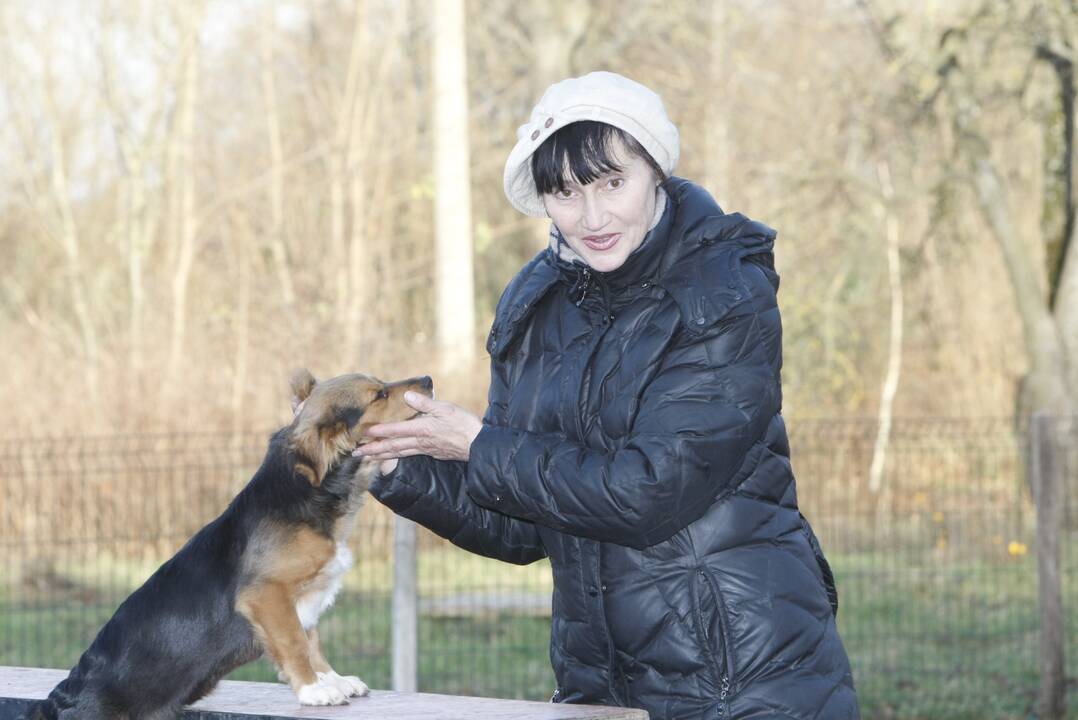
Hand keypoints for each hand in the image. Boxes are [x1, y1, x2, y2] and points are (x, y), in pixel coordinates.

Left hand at [354, 392, 482, 463]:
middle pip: (393, 447)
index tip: (364, 434)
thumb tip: (407, 396)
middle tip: (356, 453)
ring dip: (382, 455)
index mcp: (422, 429)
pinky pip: (409, 456)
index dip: (379, 432)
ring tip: (368, 457)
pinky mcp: (432, 453)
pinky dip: (397, 457)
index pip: (396, 430)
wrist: (479, 445)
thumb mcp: (446, 408)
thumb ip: (425, 403)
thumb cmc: (464, 424)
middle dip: (374, 450)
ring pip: (399, 453)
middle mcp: (421, 441)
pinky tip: (393, 457)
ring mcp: (426, 449)